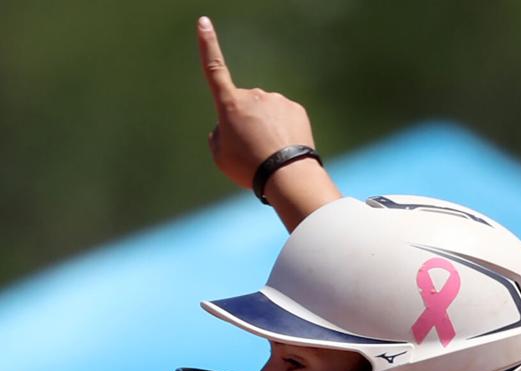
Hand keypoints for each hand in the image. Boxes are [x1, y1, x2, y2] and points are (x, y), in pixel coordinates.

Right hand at [197, 16, 315, 189]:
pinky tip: (284, 146)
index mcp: (230, 103)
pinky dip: (283, 130)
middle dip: (244, 121)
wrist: (287, 176)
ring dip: (265, 127)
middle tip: (251, 149)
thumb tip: (228, 125)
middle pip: (243, 105)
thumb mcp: (220, 155)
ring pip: (265, 112)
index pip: (214, 68)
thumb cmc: (249, 167)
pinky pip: (284, 117)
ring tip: (270, 151)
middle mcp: (253, 95)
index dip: (207, 45)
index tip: (204, 23)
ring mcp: (276, 100)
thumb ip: (218, 135)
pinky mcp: (295, 108)